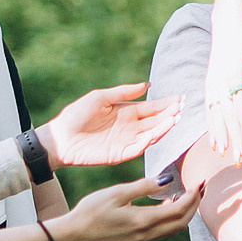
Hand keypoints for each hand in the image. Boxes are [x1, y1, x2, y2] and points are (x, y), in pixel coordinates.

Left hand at [39, 83, 182, 168]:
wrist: (60, 137)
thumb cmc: (77, 114)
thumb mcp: (101, 97)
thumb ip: (124, 92)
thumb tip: (147, 85)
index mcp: (127, 112)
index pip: (152, 108)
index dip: (166, 104)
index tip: (180, 98)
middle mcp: (130, 127)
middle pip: (155, 121)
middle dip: (169, 115)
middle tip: (181, 108)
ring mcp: (126, 141)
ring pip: (151, 135)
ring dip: (163, 128)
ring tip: (174, 119)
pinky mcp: (120, 154)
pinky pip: (138, 148)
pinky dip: (148, 141)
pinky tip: (155, 132)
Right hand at [46, 173, 200, 240]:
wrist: (75, 234)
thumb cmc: (92, 210)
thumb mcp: (117, 193)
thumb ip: (143, 186)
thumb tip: (167, 179)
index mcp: (142, 220)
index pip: (178, 210)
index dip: (192, 197)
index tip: (199, 181)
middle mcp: (146, 234)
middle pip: (181, 223)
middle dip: (195, 206)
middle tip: (201, 188)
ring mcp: (142, 239)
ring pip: (174, 229)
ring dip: (186, 214)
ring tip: (190, 195)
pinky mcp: (137, 240)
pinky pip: (164, 232)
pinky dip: (174, 219)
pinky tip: (169, 205)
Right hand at [205, 6, 241, 160]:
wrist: (228, 21)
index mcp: (234, 75)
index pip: (240, 107)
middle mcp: (220, 82)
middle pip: (227, 116)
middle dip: (232, 138)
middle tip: (238, 159)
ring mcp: (213, 83)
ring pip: (215, 115)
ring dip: (219, 135)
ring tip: (222, 153)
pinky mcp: (210, 83)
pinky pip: (209, 108)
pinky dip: (210, 124)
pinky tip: (213, 137)